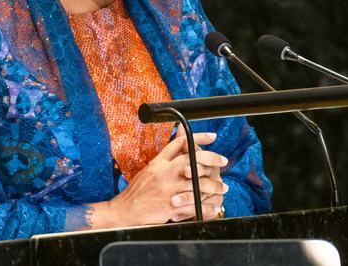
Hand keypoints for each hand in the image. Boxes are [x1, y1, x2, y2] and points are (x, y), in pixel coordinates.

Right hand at [90, 131, 228, 227]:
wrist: (124, 211)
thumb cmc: (137, 191)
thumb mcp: (150, 169)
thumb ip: (165, 158)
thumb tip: (179, 144)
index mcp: (159, 162)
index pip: (180, 143)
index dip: (198, 138)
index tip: (212, 136)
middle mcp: (164, 173)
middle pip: (193, 159)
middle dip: (212, 158)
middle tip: (222, 160)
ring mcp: (168, 190)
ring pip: (198, 184)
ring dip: (214, 186)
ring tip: (223, 187)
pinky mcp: (170, 206)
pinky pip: (194, 206)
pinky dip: (206, 207)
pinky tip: (214, 207)